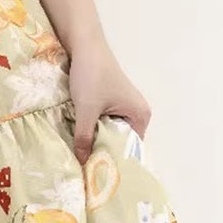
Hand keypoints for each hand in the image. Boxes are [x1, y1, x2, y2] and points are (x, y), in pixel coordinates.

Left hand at [65, 33, 150, 162]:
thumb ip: (84, 137)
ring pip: (110, 133)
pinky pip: (104, 123)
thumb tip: (82, 163)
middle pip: (120, 142)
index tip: (100, 177)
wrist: (84, 45)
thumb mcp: (86, 109)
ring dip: (97, 141)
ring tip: (83, 159)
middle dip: (105, 153)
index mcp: (140, 116)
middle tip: (89, 172)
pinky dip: (94, 130)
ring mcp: (124, 107)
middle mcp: (136, 113)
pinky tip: (81, 139)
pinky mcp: (111, 102)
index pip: (131, 149)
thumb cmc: (92, 75)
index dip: (115, 162)